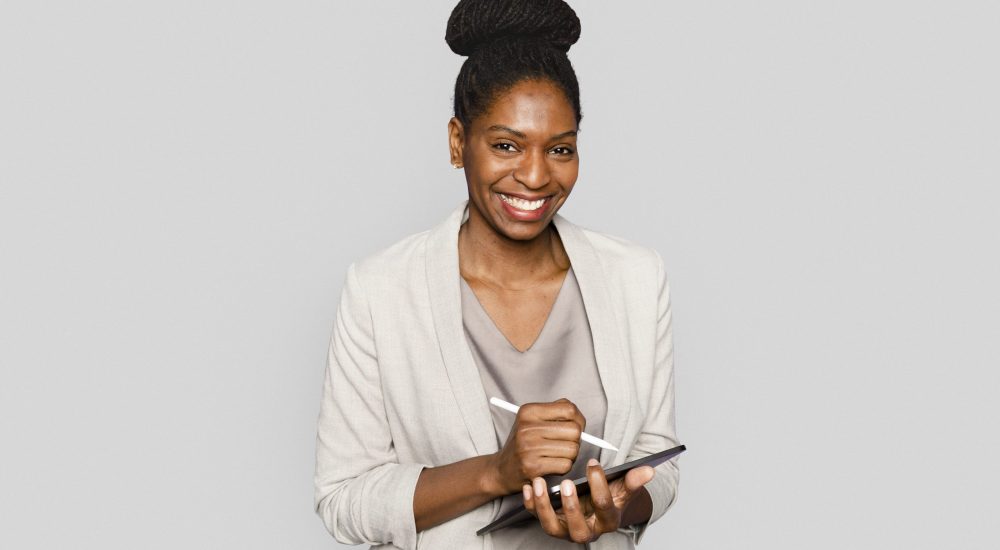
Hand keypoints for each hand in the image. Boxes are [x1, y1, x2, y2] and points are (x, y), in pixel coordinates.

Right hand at [487, 398, 585, 494]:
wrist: (501, 469)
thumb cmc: (522, 444)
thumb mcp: (532, 420)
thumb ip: (555, 412)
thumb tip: (580, 418)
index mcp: (529, 411)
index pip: (569, 409)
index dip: (578, 419)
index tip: (575, 426)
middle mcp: (527, 427)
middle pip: (574, 430)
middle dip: (576, 439)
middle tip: (566, 444)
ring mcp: (529, 447)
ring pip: (573, 449)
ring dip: (570, 455)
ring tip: (557, 455)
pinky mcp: (533, 467)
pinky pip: (566, 465)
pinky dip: (564, 467)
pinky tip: (553, 465)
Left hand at [522, 458, 654, 543]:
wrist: (594, 508)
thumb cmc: (609, 497)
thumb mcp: (622, 489)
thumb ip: (632, 480)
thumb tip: (649, 470)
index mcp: (607, 521)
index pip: (604, 507)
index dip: (599, 485)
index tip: (593, 463)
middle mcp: (586, 531)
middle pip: (578, 529)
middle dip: (571, 507)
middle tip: (567, 483)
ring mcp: (566, 530)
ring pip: (551, 528)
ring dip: (543, 507)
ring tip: (538, 483)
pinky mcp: (550, 522)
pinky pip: (536, 517)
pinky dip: (529, 504)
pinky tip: (527, 486)